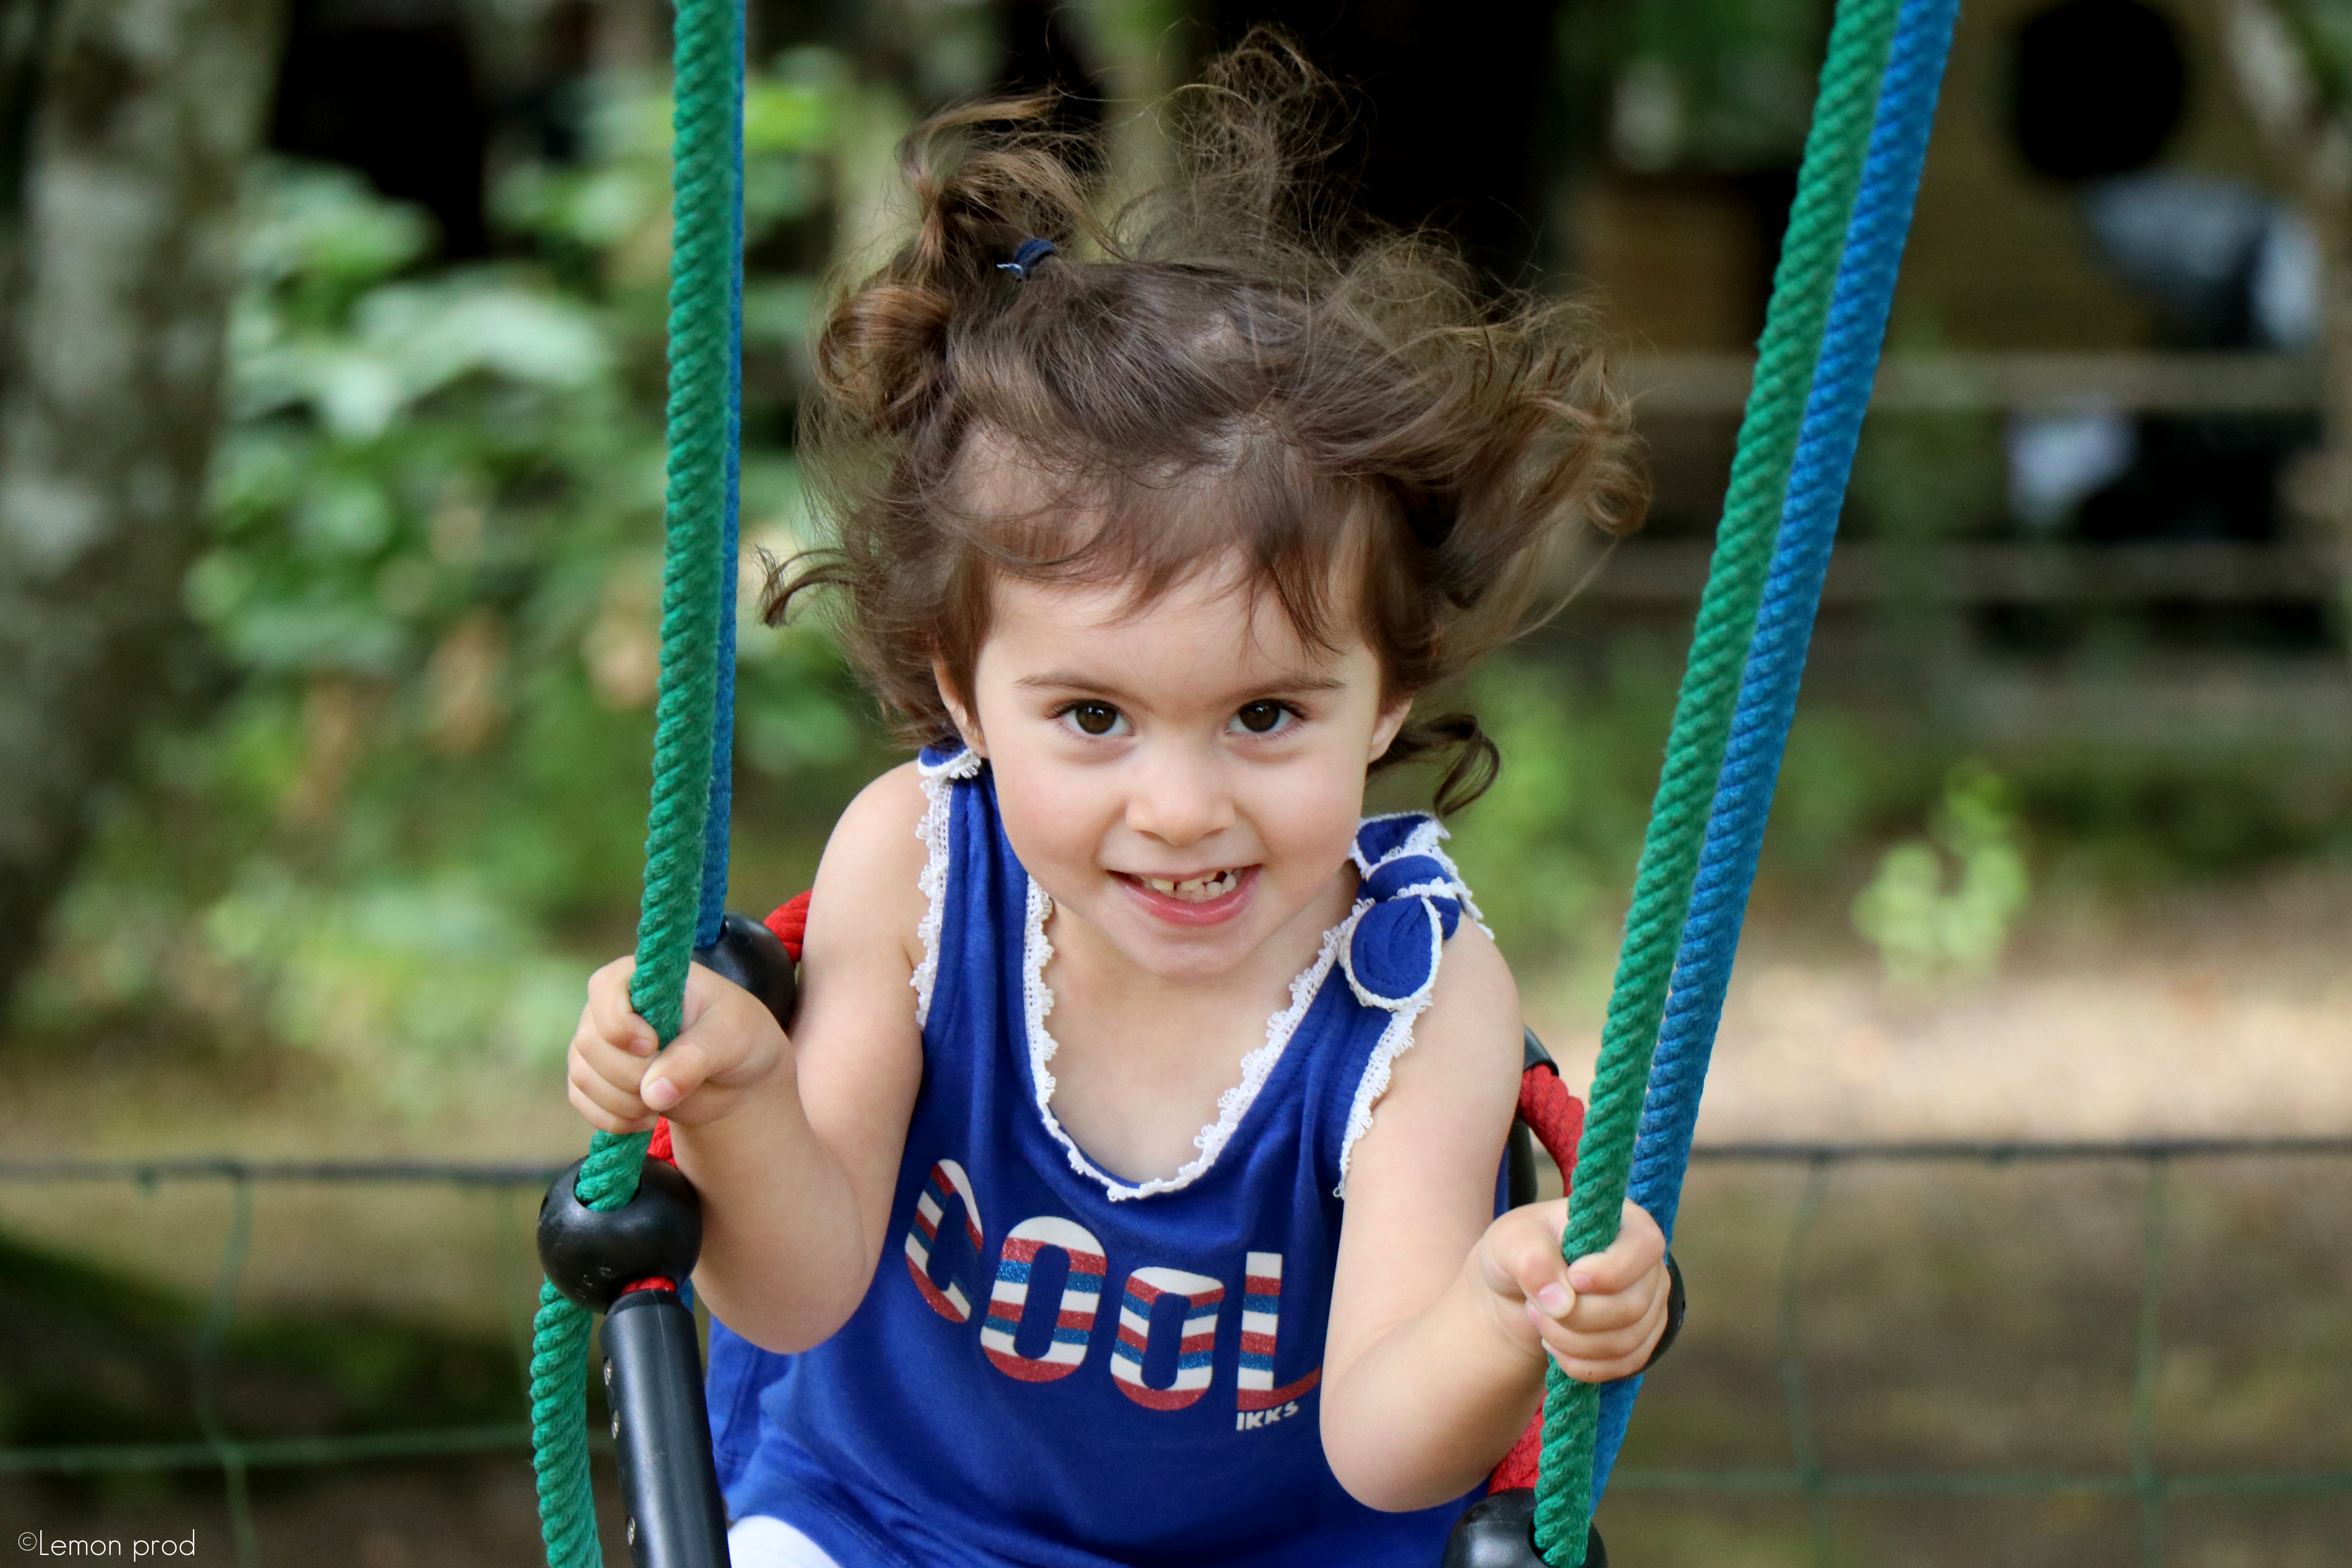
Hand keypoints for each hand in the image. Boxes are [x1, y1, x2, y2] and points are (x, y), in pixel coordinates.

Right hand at [565, 955, 789, 1133]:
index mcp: (641, 975)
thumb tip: (651, 1093)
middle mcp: (611, 1005)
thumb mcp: (731, 1037)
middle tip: (673, 1083)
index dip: (620, 1024)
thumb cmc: (737, 1035)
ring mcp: (599, 1042)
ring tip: (663, 1104)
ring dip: (622, 1101)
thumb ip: (694, 1058)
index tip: (652, 1045)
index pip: (604, 988)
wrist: (734, 1075)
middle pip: (590, 1042)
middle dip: (630, 1074)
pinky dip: (612, 1118)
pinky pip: (582, 1101)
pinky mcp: (596, 1077)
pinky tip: (646, 1119)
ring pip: (583, 1075)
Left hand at [1476, 1197, 1670, 1381]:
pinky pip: (1623, 1365)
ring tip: (1540, 1321)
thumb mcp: (1510, 1241)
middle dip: (1575, 1317)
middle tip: (1535, 1306)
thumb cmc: (1520, 1252)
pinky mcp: (1641, 1341)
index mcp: (1627, 1223)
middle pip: (1631, 1306)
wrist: (1518, 1292)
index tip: (1571, 1278)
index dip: (1609, 1272)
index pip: (1644, 1248)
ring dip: (1572, 1342)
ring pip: (1626, 1342)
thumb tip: (1562, 1303)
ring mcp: (1650, 1306)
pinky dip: (1582, 1364)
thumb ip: (1532, 1260)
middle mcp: (1648, 1266)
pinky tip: (1555, 1347)